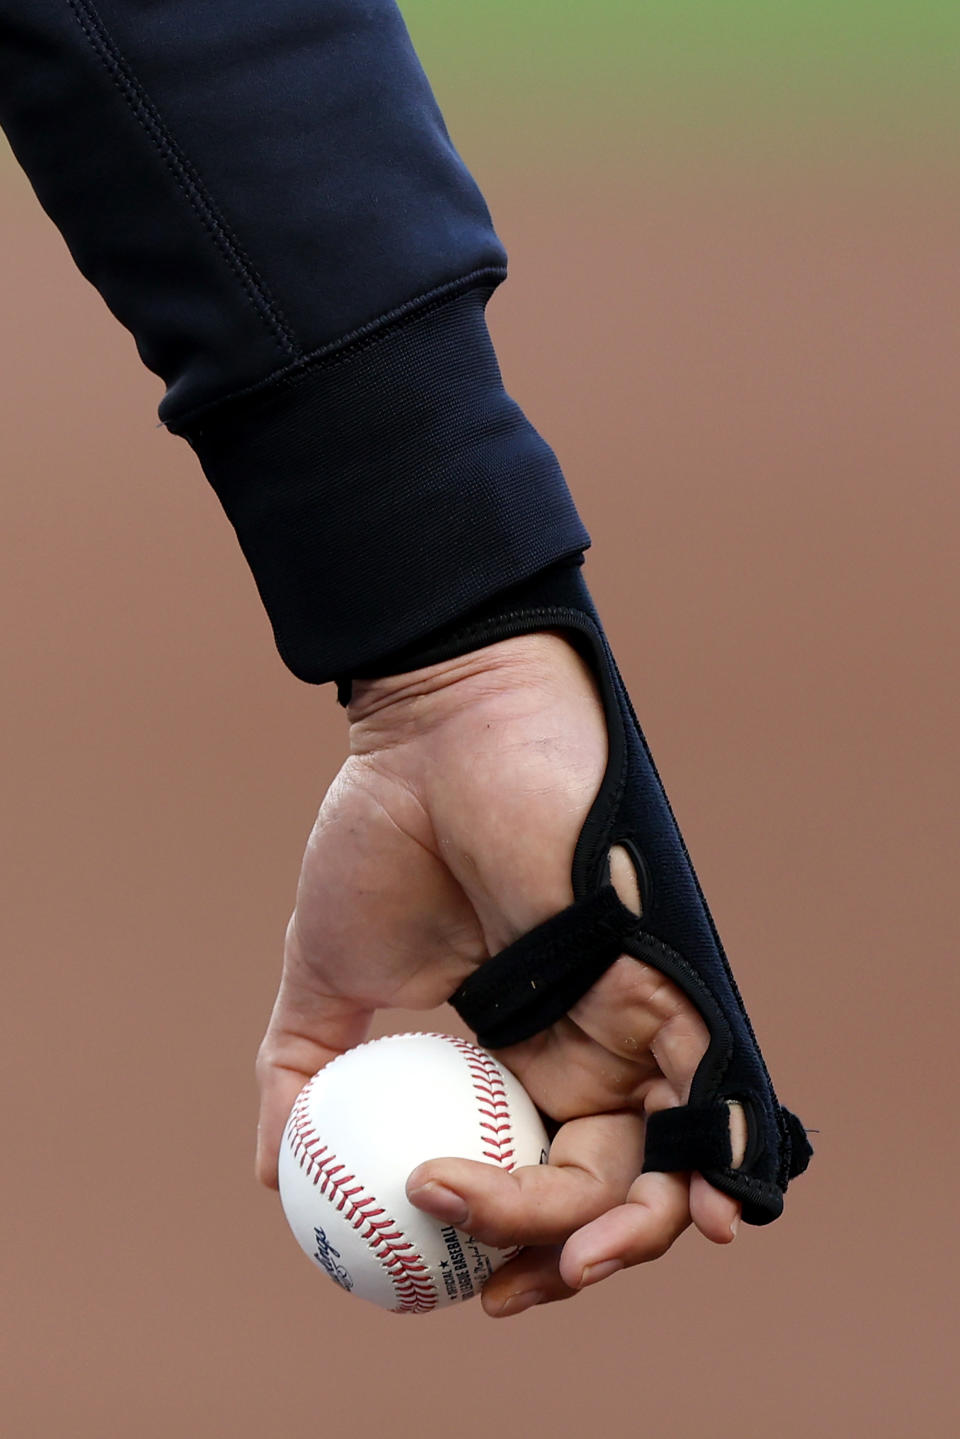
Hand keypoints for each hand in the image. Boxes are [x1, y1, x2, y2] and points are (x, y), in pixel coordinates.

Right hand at [255, 633, 744, 1315]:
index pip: (526, 1176)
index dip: (503, 1246)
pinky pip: (711, 1079)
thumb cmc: (380, 838)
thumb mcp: (323, 978)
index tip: (450, 1288)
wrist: (430, 738)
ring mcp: (622, 1012)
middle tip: (503, 1293)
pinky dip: (719, 1152)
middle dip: (564, 1261)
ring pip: (654, 1156)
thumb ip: (301, 1074)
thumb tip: (272, 1178)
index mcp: (505, 1053)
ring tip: (557, 1266)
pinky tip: (703, 1219)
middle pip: (599, 1187)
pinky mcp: (660, 976)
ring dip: (623, 1233)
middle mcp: (575, 1043)